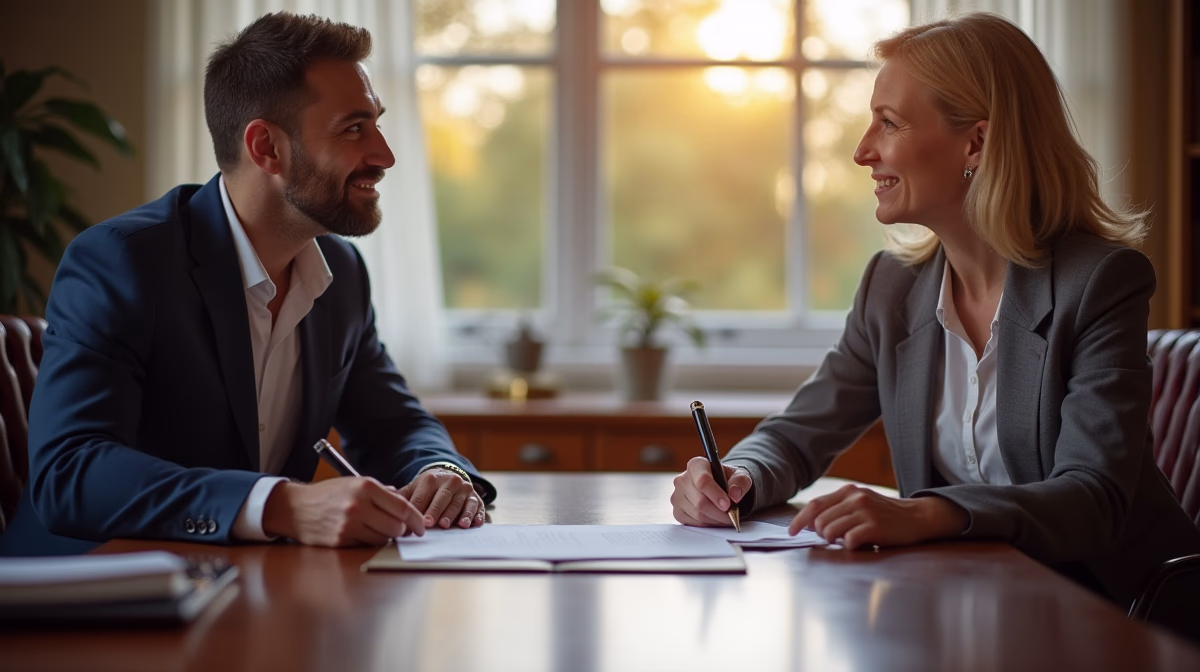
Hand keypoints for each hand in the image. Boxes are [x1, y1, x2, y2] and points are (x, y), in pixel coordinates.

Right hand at [262, 478, 425, 546]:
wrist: (295, 508)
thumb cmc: (329, 494)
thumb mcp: (355, 483)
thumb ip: (382, 492)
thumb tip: (405, 505)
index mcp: (366, 487)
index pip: (402, 507)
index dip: (416, 520)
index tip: (421, 526)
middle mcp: (358, 505)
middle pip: (396, 527)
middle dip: (402, 530)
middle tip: (401, 530)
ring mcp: (349, 525)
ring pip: (383, 539)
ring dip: (386, 537)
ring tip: (378, 529)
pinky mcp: (341, 540)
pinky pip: (367, 546)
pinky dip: (370, 542)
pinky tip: (364, 534)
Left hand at [399, 468, 485, 528]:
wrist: (449, 476)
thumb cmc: (428, 488)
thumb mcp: (414, 488)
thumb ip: (402, 497)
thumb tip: (386, 506)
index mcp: (431, 479)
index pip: (423, 496)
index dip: (419, 509)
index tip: (414, 521)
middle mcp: (449, 481)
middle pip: (442, 498)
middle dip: (436, 511)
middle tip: (431, 523)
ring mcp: (464, 488)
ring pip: (459, 503)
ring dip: (456, 515)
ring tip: (454, 525)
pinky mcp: (475, 496)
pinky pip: (476, 505)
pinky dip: (476, 515)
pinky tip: (475, 523)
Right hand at [670, 456, 753, 525]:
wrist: (719, 487)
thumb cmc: (728, 479)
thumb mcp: (740, 476)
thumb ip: (741, 482)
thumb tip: (735, 494)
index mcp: (696, 465)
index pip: (702, 481)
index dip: (715, 494)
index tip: (728, 505)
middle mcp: (682, 479)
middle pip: (700, 501)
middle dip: (719, 512)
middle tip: (732, 515)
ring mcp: (677, 496)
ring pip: (697, 514)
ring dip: (715, 519)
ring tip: (726, 517)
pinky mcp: (677, 511)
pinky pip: (693, 523)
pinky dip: (707, 524)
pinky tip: (715, 519)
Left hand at [788, 484, 967, 549]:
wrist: (917, 518)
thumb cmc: (884, 515)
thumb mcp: (860, 503)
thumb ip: (837, 509)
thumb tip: (810, 524)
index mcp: (848, 491)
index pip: (815, 505)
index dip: (800, 520)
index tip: (792, 533)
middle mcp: (855, 498)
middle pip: (820, 521)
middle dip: (821, 534)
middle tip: (833, 539)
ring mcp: (865, 511)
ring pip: (831, 531)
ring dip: (834, 541)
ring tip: (847, 540)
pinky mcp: (875, 526)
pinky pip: (849, 541)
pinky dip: (849, 546)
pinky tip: (860, 543)